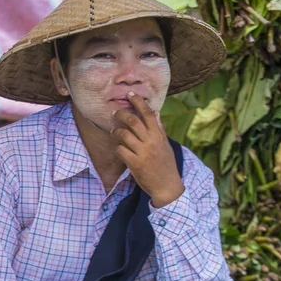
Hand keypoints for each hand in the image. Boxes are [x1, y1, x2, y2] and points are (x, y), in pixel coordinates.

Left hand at [111, 92, 184, 207]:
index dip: (138, 102)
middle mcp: (151, 142)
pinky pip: (120, 150)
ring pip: (124, 134)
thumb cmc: (166, 164)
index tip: (130, 94)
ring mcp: (142, 153)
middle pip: (133, 121)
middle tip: (114, 112)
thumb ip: (159, 128)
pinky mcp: (135, 164)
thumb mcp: (165, 145)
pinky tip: (118, 148)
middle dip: (121, 114)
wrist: (167, 186)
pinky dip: (117, 148)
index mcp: (158, 135)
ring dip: (116, 131)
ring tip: (114, 131)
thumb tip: (155, 112)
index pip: (148, 113)